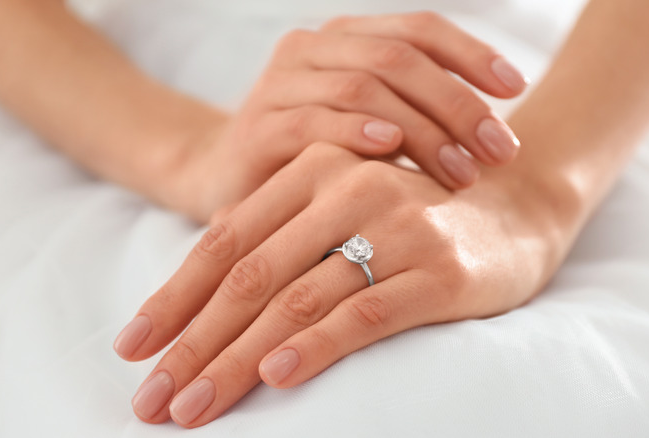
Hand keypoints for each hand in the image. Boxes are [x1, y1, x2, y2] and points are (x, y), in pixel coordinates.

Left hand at [113, 142, 578, 427]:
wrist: (515, 209)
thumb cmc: (413, 218)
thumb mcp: (342, 213)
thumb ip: (283, 242)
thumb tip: (203, 307)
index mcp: (314, 171)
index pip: (225, 241)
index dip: (174, 298)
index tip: (133, 349)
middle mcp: (349, 189)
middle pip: (250, 276)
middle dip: (194, 343)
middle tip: (152, 398)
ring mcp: (395, 227)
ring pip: (297, 299)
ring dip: (237, 359)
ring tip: (194, 406)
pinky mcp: (438, 269)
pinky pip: (365, 312)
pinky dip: (315, 345)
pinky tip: (275, 376)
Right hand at [167, 12, 527, 220]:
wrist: (228, 179)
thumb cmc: (316, 157)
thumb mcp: (370, 127)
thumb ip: (416, 113)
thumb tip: (495, 133)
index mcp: (347, 39)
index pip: (420, 29)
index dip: (473, 54)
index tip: (518, 90)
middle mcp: (313, 50)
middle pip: (400, 57)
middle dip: (459, 103)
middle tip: (500, 151)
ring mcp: (281, 85)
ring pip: (364, 88)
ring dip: (423, 129)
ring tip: (463, 172)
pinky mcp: (257, 128)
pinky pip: (313, 121)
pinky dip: (357, 131)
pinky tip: (393, 149)